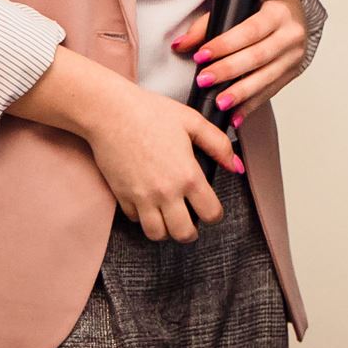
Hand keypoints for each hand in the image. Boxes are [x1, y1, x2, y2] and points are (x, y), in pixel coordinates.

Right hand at [79, 75, 240, 242]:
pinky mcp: (121, 196)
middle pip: (183, 233)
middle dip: (191, 231)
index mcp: (188, 176)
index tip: (211, 209)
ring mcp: (141, 197)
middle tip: (191, 222)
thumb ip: (219, 145)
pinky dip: (143, 217)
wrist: (111, 113)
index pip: (210, 213)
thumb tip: (236, 165)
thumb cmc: (151, 113)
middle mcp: (166, 192)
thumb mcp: (193, 122)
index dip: (215, 214)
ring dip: (166, 230)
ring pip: (157, 234)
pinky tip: (148, 203)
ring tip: (170, 218)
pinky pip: (135, 219)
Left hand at [178, 0, 308, 131]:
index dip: (225, 44)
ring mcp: (293, 57)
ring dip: (241, 93)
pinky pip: (270, 92)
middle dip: (229, 70)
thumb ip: (207, 24)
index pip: (250, 30)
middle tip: (204, 80)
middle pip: (258, 56)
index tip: (201, 55)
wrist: (294, 14)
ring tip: (220, 102)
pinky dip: (250, 105)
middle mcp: (290, 35)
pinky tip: (235, 115)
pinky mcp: (291, 74)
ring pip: (266, 78)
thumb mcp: (239, 6)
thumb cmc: (262, 8)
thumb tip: (181, 44)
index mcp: (278, 13)